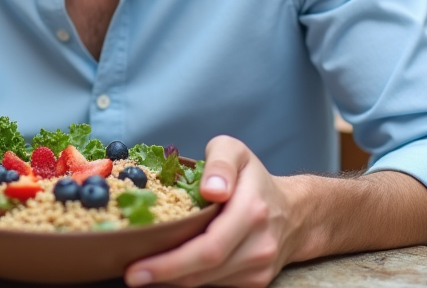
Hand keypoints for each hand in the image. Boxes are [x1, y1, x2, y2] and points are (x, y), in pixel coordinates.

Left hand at [124, 136, 307, 287]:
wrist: (295, 213)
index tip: (137, 265)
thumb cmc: (255, 179)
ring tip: (144, 270)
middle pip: (205, 271)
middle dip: (164, 275)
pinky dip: (190, 280)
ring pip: (208, 283)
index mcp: (252, 211)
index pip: (208, 247)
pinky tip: (169, 270)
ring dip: (173, 280)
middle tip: (131, 274)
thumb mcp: (236, 152)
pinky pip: (216, 285)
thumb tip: (211, 189)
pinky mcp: (255, 282)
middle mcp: (258, 246)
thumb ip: (220, 162)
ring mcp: (259, 268)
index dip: (170, 262)